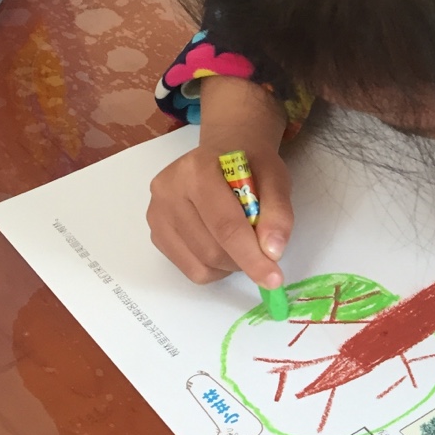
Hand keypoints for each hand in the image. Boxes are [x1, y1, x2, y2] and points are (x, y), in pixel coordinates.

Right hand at [147, 77, 291, 285]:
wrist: (222, 155)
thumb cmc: (250, 166)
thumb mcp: (275, 179)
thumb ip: (278, 213)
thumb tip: (273, 252)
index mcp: (197, 170)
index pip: (225, 226)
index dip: (252, 257)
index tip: (274, 280)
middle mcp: (168, 191)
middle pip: (212, 250)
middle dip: (244, 261)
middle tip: (262, 250)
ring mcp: (157, 213)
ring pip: (201, 265)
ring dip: (231, 265)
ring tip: (241, 242)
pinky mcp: (156, 233)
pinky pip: (191, 269)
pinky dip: (215, 268)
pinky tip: (222, 245)